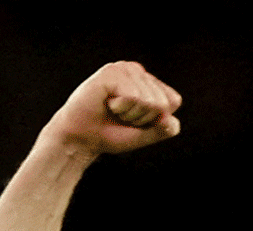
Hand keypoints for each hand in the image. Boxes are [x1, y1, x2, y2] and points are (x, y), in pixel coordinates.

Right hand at [38, 61, 181, 158]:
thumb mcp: (143, 135)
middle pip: (161, 103)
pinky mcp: (112, 72)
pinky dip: (121, 107)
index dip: (155, 120)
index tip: (133, 121)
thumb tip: (171, 120)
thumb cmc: (110, 134)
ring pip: (148, 100)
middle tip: (120, 117)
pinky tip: (107, 103)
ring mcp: (125, 69)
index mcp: (149, 83)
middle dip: (142, 118)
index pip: (173, 101)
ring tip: (113, 110)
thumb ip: (162, 129)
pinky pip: (132, 96)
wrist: (80, 139)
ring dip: (130, 114)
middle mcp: (139, 72)